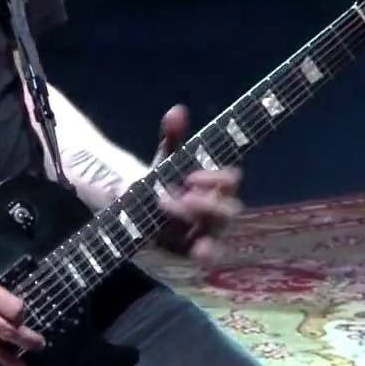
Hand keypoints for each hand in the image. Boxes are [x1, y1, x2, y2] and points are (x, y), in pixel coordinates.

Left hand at [151, 104, 242, 261]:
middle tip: (183, 196)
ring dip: (203, 223)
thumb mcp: (164, 158)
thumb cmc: (160, 179)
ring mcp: (205, 231)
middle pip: (228, 209)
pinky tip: (200, 250)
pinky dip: (207, 253)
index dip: (217, 178)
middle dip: (208, 202)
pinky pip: (206, 255)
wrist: (135, 205)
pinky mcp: (191, 250)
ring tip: (184, 215)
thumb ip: (172, 137)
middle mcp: (215, 209)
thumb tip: (177, 110)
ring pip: (218, 231)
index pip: (229, 181)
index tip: (192, 177)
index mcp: (214, 185)